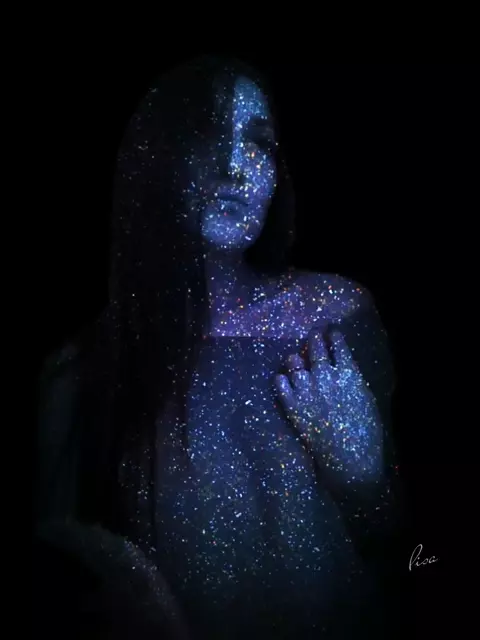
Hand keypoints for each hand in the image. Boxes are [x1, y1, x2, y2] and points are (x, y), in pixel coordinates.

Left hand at [275, 328, 383, 481]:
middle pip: (315, 349)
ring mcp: (305, 388)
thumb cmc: (366, 432)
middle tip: (313, 334)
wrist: (348, 458)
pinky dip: (281, 379)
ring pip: (293, 362)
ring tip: (295, 359)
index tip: (331, 331)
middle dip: (314, 339)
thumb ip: (352, 381)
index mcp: (348, 373)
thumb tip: (344, 370)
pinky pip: (280, 382)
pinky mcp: (291, 404)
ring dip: (295, 359)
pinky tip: (283, 379)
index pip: (338, 345)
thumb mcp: (366, 400)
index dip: (334, 336)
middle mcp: (324, 375)